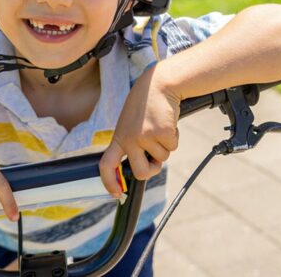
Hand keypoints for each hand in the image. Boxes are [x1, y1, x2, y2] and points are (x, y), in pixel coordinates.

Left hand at [99, 65, 180, 196]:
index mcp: (119, 137)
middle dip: (152, 169)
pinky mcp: (162, 133)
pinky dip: (174, 138)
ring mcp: (145, 137)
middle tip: (156, 156)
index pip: (106, 165)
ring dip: (165, 147)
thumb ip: (131, 144)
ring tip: (159, 127)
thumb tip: (141, 168)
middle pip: (141, 173)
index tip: (116, 194)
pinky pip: (173, 148)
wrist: (158, 85)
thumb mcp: (131, 124)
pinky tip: (167, 122)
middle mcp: (129, 139)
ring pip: (162, 159)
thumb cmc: (145, 106)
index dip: (109, 182)